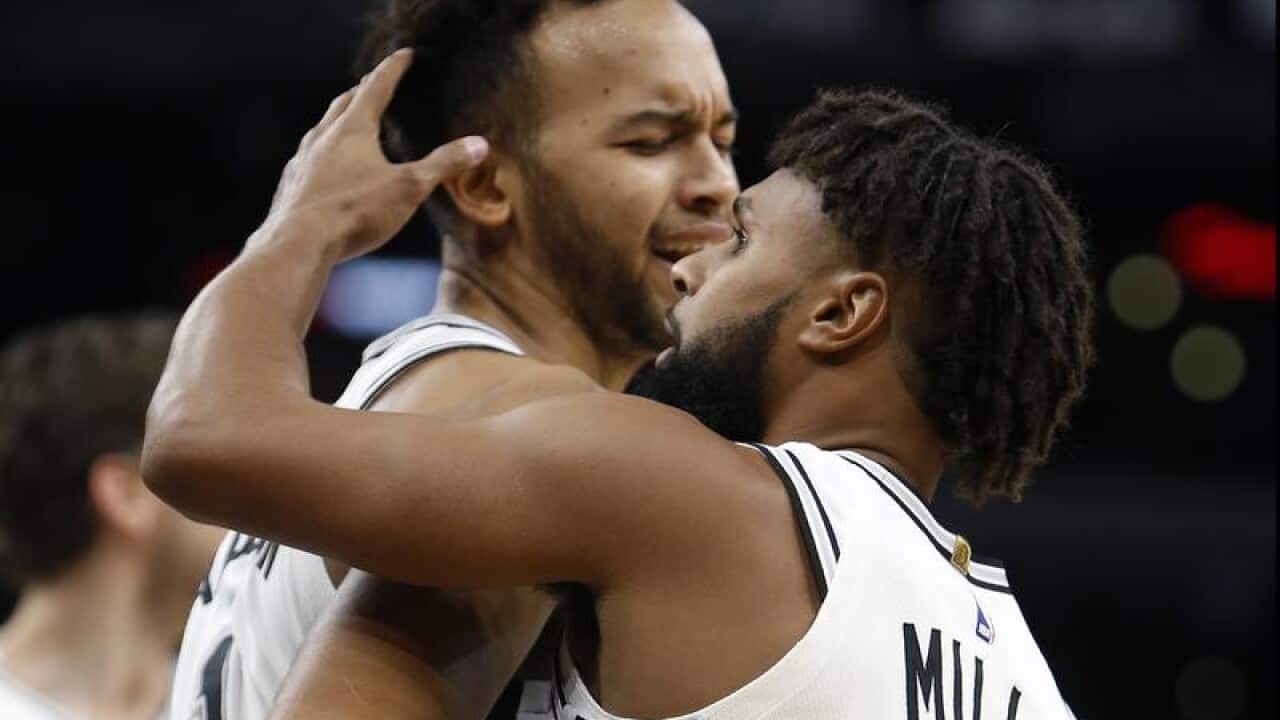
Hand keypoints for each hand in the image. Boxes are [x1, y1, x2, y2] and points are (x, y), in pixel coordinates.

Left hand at [253, 48, 488, 261]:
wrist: (298, 243)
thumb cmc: (356, 211)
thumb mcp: (408, 188)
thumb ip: (443, 165)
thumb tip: (479, 145)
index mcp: (353, 129)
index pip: (377, 88)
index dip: (393, 69)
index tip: (404, 55)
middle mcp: (323, 137)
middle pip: (344, 103)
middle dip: (362, 91)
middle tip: (375, 84)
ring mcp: (302, 160)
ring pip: (322, 129)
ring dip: (339, 120)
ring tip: (350, 123)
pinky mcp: (292, 184)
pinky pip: (309, 157)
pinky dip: (323, 152)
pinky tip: (327, 167)